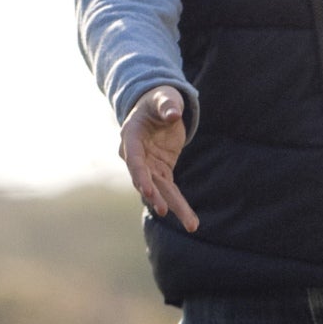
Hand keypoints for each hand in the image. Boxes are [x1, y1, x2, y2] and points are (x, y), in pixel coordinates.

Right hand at [121, 86, 198, 231]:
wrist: (158, 107)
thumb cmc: (159, 100)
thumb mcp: (164, 98)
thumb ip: (167, 105)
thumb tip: (173, 114)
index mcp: (131, 137)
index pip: (134, 160)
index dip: (139, 175)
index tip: (145, 190)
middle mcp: (136, 156)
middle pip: (145, 180)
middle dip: (155, 196)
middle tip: (164, 211)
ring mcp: (148, 166)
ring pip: (159, 190)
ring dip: (174, 206)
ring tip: (191, 225)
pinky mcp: (161, 171)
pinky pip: (170, 190)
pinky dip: (180, 204)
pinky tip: (191, 222)